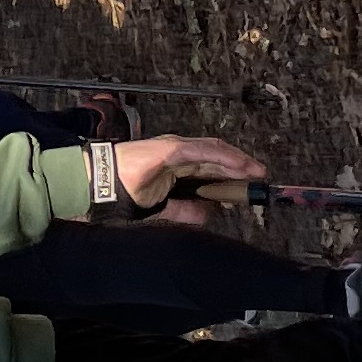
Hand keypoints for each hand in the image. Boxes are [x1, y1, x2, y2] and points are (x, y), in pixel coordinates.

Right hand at [116, 134, 264, 208]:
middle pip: (217, 159)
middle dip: (240, 169)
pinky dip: (223, 158)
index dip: (232, 175)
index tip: (250, 187)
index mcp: (177, 166)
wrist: (102, 185)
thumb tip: (210, 213)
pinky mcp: (172, 148)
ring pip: (215, 152)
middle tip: (260, 180)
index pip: (211, 168)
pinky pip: (203, 151)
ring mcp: (176, 148)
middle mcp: (180, 154)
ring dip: (237, 162)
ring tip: (255, 172)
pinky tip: (239, 165)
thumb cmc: (126, 192)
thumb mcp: (163, 209)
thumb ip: (185, 211)